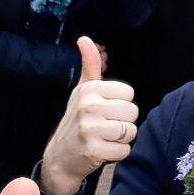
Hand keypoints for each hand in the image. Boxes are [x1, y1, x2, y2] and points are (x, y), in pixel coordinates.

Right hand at [39, 36, 137, 194]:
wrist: (60, 156)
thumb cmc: (77, 118)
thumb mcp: (82, 90)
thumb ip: (90, 64)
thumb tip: (85, 38)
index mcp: (89, 89)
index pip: (129, 93)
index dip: (121, 103)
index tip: (106, 109)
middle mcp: (88, 106)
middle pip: (132, 112)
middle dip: (123, 121)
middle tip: (105, 125)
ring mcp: (90, 129)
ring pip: (131, 131)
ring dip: (122, 138)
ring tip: (105, 137)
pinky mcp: (94, 151)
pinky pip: (125, 150)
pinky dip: (118, 153)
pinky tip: (104, 150)